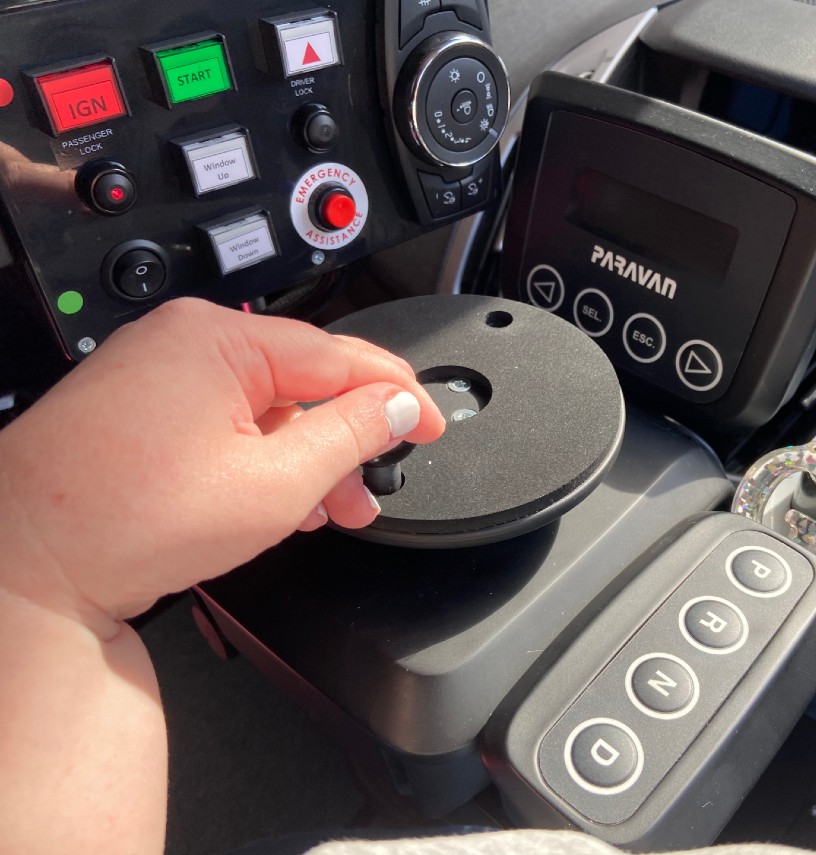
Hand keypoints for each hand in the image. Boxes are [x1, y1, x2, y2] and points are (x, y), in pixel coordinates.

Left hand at [0, 297, 444, 633]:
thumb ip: (351, 435)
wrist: (23, 566)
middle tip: (373, 488)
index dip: (398, 393)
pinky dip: (257, 455)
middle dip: (346, 440)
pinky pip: (223, 417)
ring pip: (264, 405)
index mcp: (221, 340)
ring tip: (324, 510)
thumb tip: (397, 405)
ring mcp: (156, 371)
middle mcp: (185, 341)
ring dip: (303, 456)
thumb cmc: (122, 522)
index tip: (430, 423)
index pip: (341, 355)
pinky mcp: (138, 404)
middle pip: (302, 381)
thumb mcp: (275, 483)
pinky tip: (274, 499)